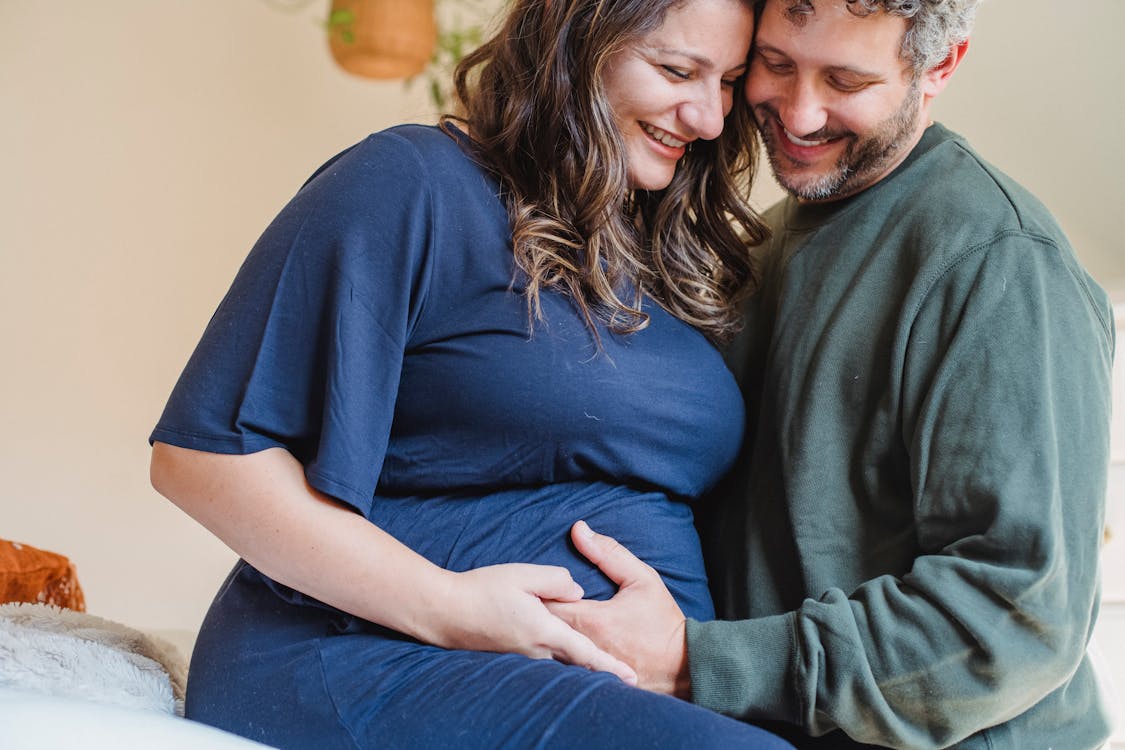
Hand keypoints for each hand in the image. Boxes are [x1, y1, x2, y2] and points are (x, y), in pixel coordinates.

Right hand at [428, 562, 637, 684]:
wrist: (444, 611)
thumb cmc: (482, 589)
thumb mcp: (522, 574)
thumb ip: (556, 580)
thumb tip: (577, 592)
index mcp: (544, 630)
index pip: (586, 652)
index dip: (610, 666)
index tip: (632, 678)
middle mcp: (536, 651)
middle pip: (576, 663)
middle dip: (600, 670)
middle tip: (627, 678)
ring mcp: (523, 657)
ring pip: (559, 662)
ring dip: (579, 664)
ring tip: (601, 668)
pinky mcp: (512, 656)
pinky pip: (543, 660)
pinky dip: (559, 660)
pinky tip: (561, 653)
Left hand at [546, 521, 690, 696]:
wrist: (682, 664)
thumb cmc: (661, 620)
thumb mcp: (641, 579)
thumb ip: (608, 553)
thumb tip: (579, 529)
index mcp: (590, 619)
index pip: (545, 603)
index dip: (536, 592)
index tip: (532, 585)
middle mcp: (582, 645)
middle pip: (541, 627)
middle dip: (533, 613)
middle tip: (526, 600)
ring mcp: (584, 666)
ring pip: (548, 649)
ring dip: (541, 633)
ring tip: (533, 620)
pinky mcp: (589, 678)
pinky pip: (562, 665)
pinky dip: (555, 653)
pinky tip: (551, 644)